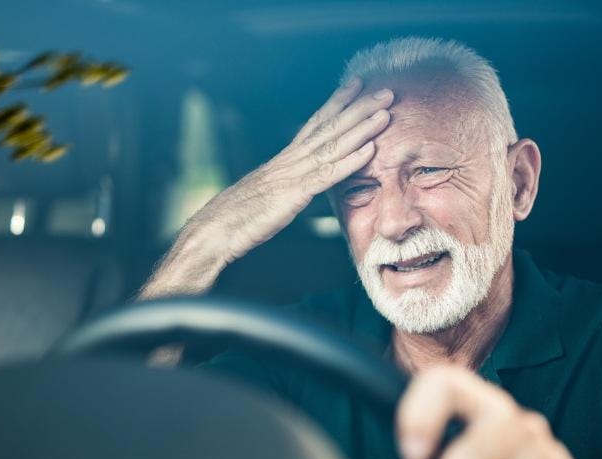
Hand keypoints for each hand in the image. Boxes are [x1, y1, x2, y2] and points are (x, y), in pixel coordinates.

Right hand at [194, 77, 392, 263]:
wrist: (216, 230)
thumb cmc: (240, 216)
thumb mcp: (269, 194)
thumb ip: (288, 184)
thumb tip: (302, 183)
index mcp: (285, 159)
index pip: (315, 123)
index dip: (337, 103)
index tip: (356, 85)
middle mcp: (290, 160)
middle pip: (329, 128)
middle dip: (358, 108)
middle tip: (385, 92)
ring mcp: (292, 175)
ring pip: (332, 146)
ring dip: (360, 129)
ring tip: (384, 114)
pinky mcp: (293, 195)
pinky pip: (327, 175)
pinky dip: (350, 162)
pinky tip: (369, 151)